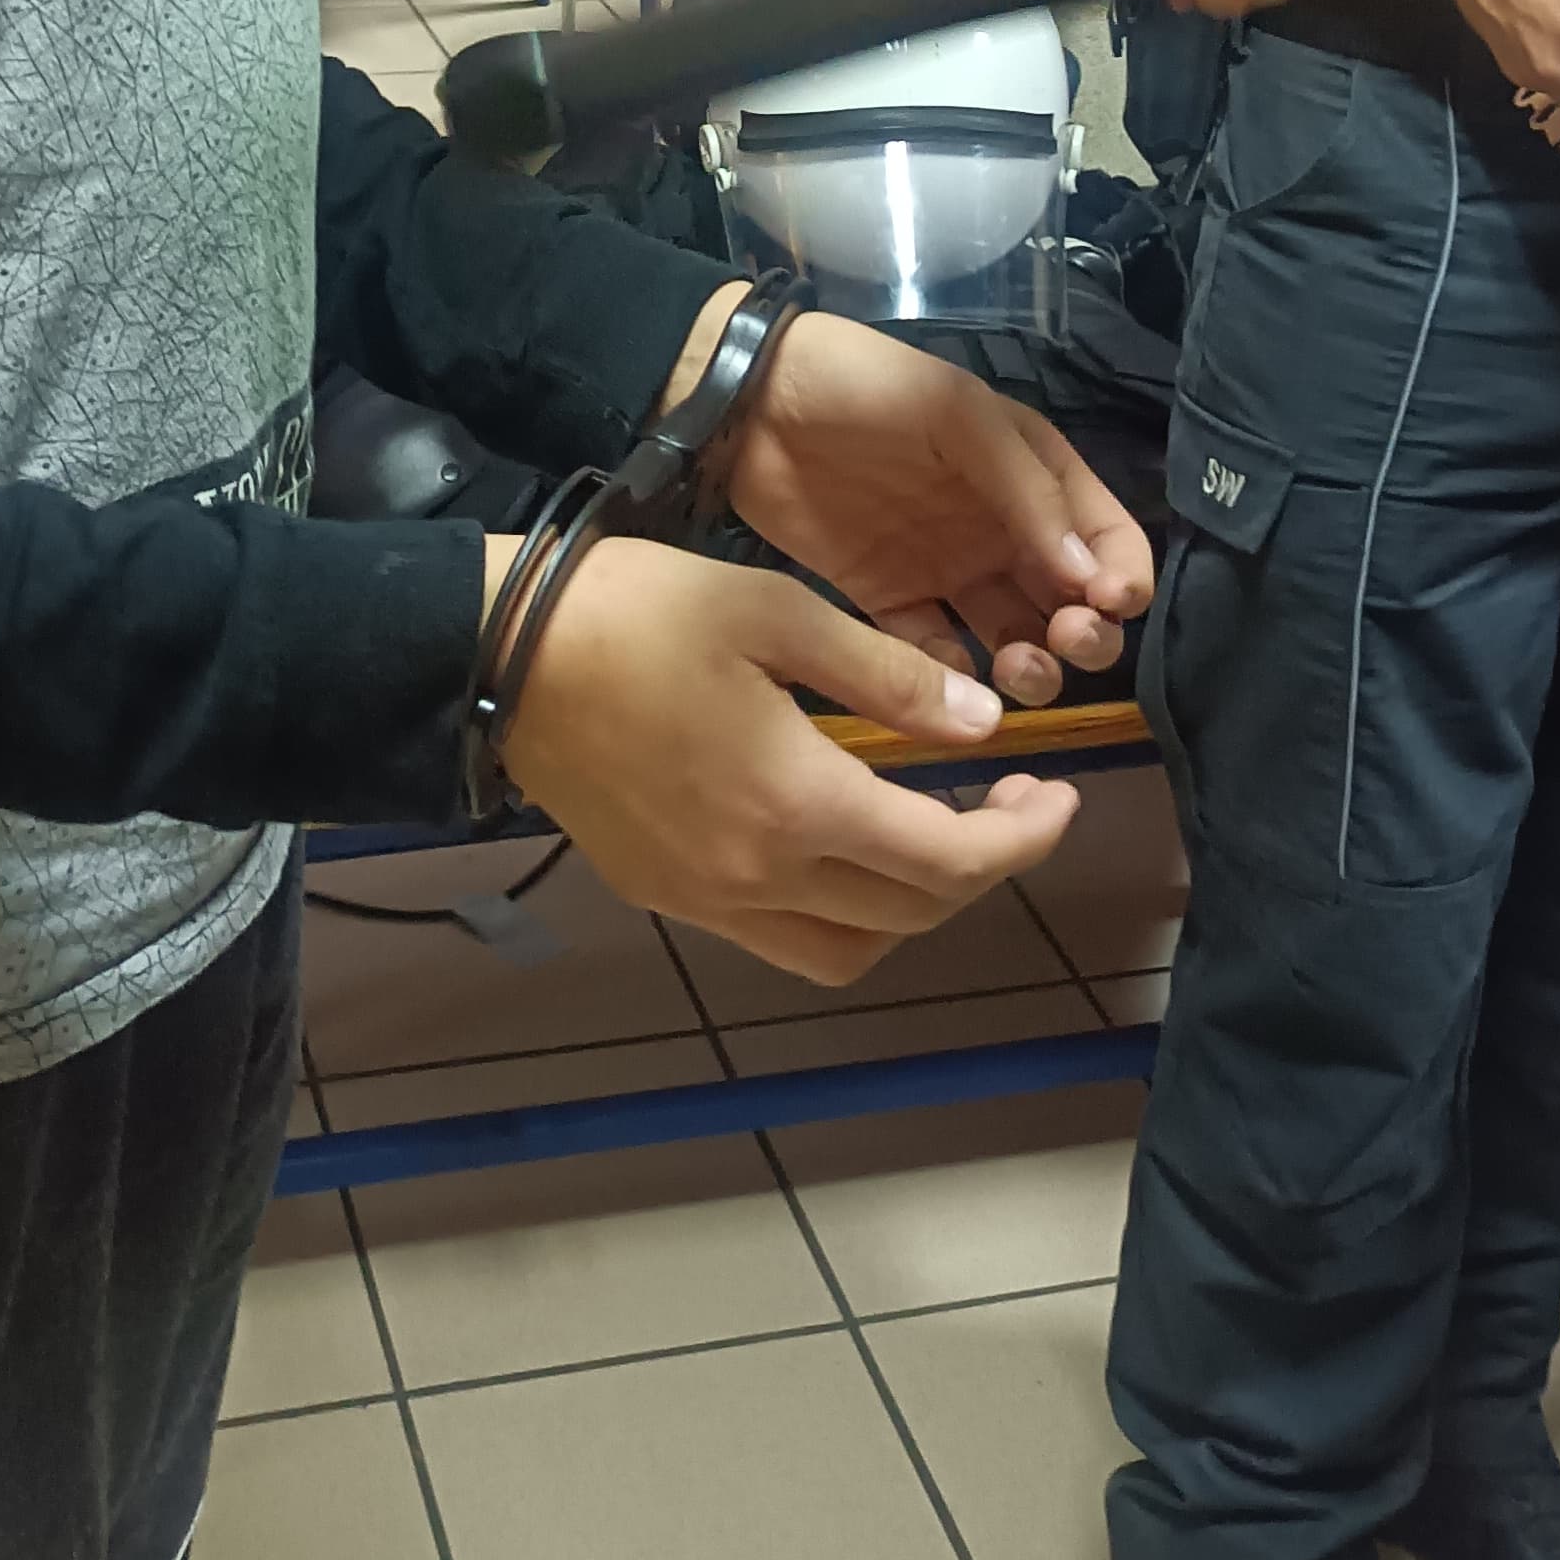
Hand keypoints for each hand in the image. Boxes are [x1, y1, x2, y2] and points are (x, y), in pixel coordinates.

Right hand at [492, 530, 1083, 983]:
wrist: (501, 654)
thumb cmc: (643, 610)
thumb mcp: (777, 611)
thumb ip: (890, 678)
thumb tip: (985, 726)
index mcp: (798, 802)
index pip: (949, 862)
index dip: (1024, 839)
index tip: (1057, 792)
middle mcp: (759, 877)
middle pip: (910, 916)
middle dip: (983, 867)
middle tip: (1012, 801)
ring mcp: (707, 900)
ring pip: (847, 949)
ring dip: (910, 907)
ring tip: (932, 830)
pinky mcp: (666, 896)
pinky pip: (781, 937)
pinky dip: (838, 910)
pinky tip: (840, 838)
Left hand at [712, 305, 1150, 702]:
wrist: (752, 403)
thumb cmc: (867, 388)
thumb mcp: (957, 415)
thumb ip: (1025, 490)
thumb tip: (1089, 575)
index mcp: (1032, 475)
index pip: (1107, 536)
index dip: (1124, 576)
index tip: (1110, 603)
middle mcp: (1001, 531)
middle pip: (1072, 603)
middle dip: (1087, 634)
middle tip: (1065, 639)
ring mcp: (947, 571)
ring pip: (1016, 641)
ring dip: (1034, 668)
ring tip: (1017, 669)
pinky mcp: (890, 603)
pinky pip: (938, 659)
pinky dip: (957, 682)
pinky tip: (957, 687)